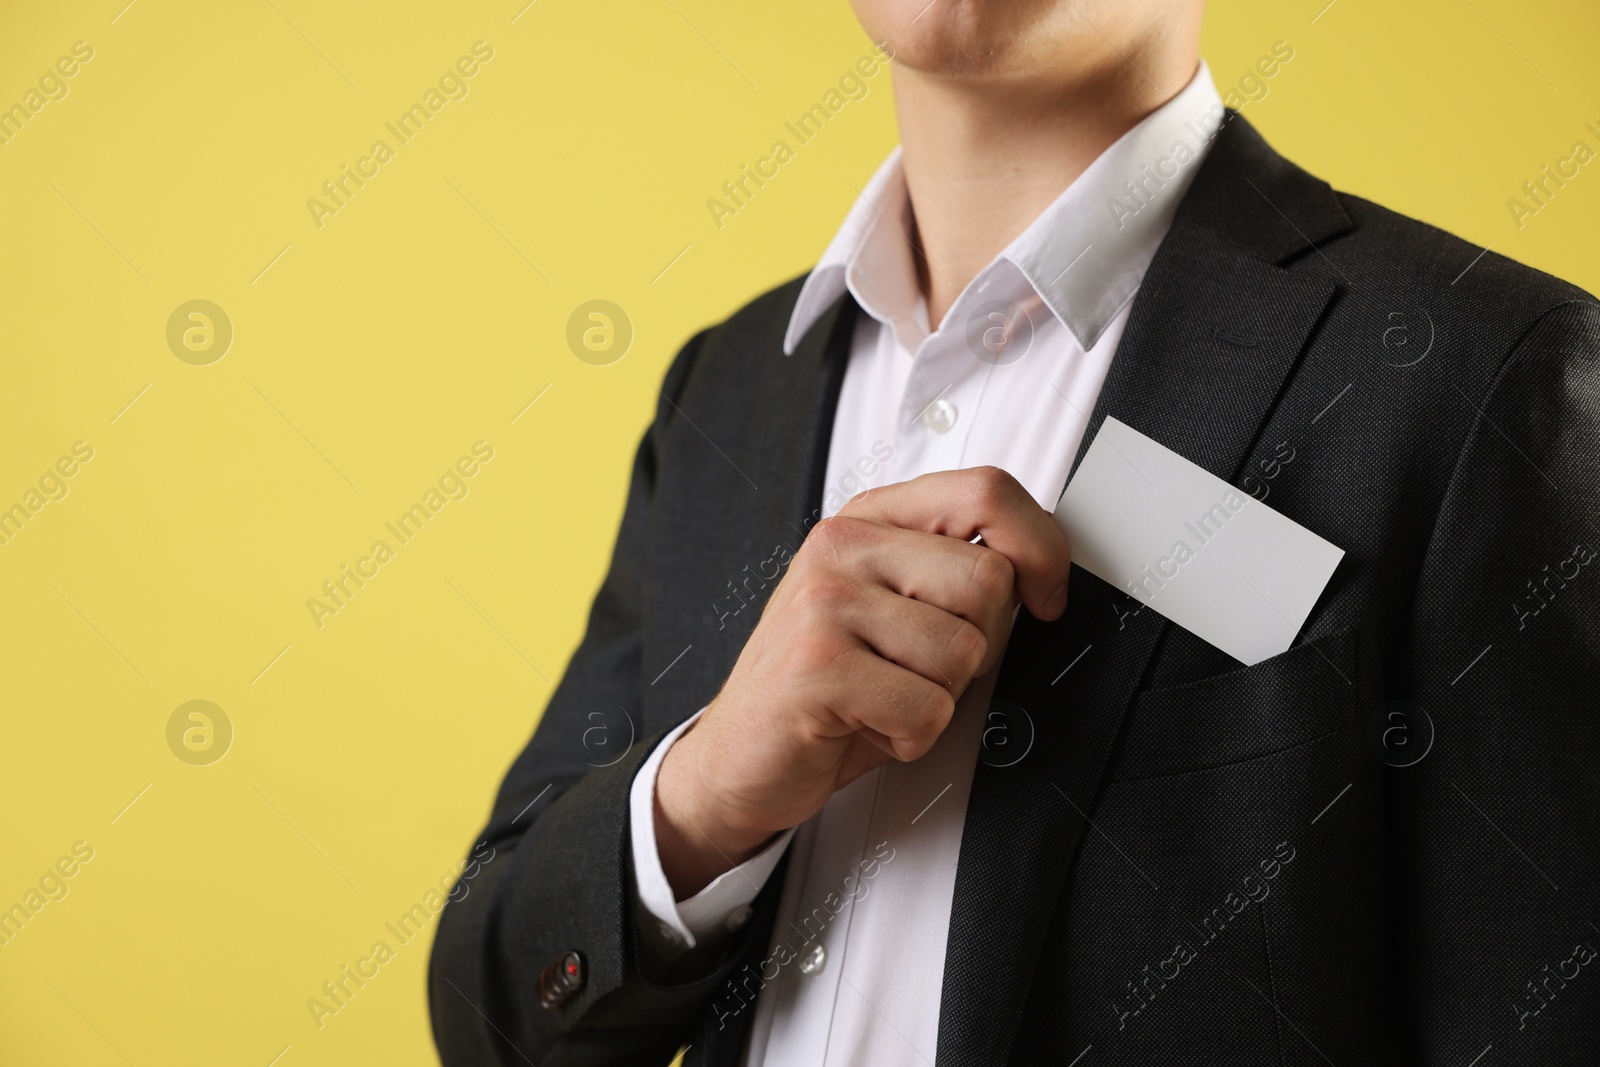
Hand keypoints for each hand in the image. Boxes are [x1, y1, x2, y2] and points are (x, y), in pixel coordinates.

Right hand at [654, 466, 1071, 895]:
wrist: (740, 757)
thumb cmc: (824, 688)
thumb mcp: (889, 610)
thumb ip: (948, 573)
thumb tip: (1038, 569)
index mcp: (868, 520)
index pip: (986, 492)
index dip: (1040, 546)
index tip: (1045, 594)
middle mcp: (842, 546)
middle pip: (988, 582)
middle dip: (976, 647)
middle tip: (917, 667)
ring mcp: (825, 600)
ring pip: (963, 651)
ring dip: (938, 698)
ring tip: (883, 695)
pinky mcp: (818, 664)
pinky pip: (928, 707)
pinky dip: (910, 735)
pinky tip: (865, 723)